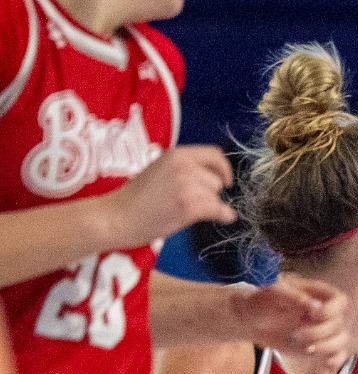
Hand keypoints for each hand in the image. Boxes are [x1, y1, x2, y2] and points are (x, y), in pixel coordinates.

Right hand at [103, 145, 234, 244]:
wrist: (115, 216)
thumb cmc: (134, 198)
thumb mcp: (159, 170)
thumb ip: (184, 169)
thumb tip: (213, 177)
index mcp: (176, 154)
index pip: (215, 154)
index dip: (223, 169)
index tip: (225, 181)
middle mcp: (184, 165)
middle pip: (217, 179)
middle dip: (211, 192)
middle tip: (190, 202)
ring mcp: (187, 184)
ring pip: (217, 196)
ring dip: (209, 206)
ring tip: (185, 211)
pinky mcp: (190, 205)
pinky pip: (220, 210)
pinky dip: (223, 216)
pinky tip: (221, 219)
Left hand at [234, 277, 352, 358]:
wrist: (251, 320)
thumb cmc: (262, 302)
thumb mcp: (272, 293)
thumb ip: (292, 296)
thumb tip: (312, 305)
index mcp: (319, 294)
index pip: (340, 301)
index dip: (331, 310)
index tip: (312, 315)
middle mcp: (326, 313)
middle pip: (339, 323)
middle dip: (320, 332)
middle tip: (296, 336)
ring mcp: (324, 331)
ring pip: (341, 340)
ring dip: (326, 347)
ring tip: (306, 349)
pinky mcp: (319, 348)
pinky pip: (338, 356)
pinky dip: (334, 361)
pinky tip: (323, 363)